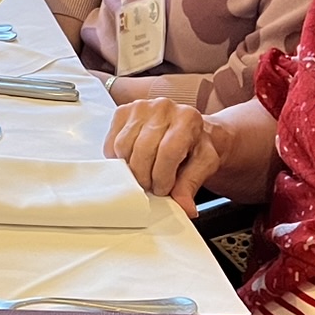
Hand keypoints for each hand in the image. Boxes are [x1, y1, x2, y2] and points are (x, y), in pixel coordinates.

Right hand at [104, 98, 221, 215]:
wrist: (186, 128)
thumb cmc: (195, 147)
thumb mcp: (203, 165)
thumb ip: (192, 184)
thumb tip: (185, 207)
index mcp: (188, 118)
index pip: (168, 151)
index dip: (162, 177)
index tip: (163, 190)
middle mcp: (163, 107)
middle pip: (143, 150)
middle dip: (145, 177)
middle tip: (151, 186)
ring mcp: (140, 107)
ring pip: (123, 146)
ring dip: (130, 169)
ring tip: (143, 174)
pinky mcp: (122, 111)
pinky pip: (111, 143)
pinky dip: (118, 160)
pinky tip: (132, 163)